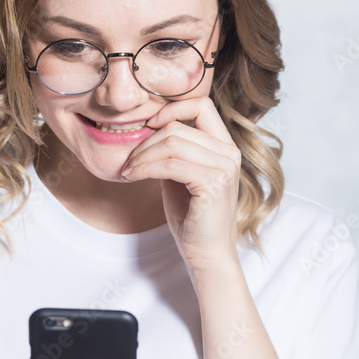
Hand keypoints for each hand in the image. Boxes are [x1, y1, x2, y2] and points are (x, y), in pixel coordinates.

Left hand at [120, 96, 241, 268]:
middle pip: (178, 127)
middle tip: (129, 159)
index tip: (148, 126)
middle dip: (145, 142)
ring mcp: (224, 169)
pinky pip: (169, 165)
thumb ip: (173, 152)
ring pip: (171, 144)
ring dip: (142, 155)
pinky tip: (132, 177)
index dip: (172, 109)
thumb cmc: (192, 218)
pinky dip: (145, 168)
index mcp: (225, 146)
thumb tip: (149, 130)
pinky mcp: (212, 185)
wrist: (206, 253)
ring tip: (128, 169)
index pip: (202, 105)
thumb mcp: (181, 176)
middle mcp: (229, 153)